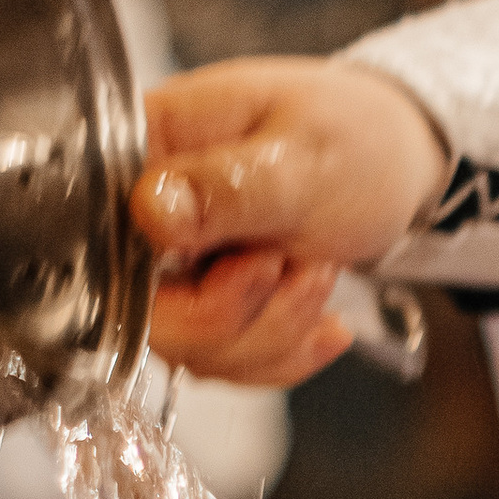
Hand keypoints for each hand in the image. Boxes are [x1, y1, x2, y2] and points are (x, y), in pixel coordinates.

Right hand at [136, 59, 448, 385]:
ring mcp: (171, 264)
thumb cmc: (354, 138)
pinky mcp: (202, 301)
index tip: (263, 261)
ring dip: (271, 331)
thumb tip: (149, 209)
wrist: (397, 159)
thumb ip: (226, 187)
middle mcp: (143, 210)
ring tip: (318, 270)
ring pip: (189, 349)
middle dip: (237, 316)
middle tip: (299, 265)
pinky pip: (223, 361)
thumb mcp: (302, 158)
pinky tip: (323, 321)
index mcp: (147, 147)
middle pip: (143, 313)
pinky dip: (281, 351)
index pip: (102, 242)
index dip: (177, 281)